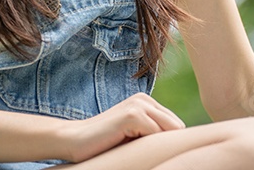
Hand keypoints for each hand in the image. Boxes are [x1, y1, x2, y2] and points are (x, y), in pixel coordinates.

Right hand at [61, 93, 185, 161]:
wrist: (73, 140)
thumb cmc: (102, 144)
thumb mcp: (132, 136)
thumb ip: (152, 134)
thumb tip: (180, 147)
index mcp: (146, 102)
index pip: (176, 125)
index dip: (169, 143)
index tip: (156, 153)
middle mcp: (144, 99)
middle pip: (177, 127)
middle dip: (167, 144)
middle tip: (144, 153)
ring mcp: (139, 104)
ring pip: (170, 131)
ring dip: (156, 146)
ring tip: (134, 150)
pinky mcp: (132, 115)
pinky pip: (156, 134)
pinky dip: (147, 147)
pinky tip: (127, 148)